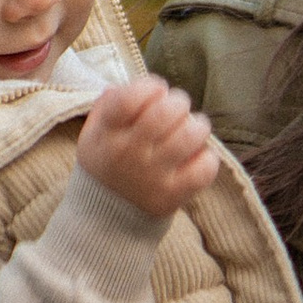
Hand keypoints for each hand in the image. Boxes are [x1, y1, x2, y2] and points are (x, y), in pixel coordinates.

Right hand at [77, 76, 219, 218]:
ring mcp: (152, 176)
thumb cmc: (107, 163)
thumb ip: (111, 102)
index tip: (157, 91)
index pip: (130, 98)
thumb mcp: (95, 132)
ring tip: (192, 129)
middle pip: (166, 112)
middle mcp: (128, 153)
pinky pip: (204, 167)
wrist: (105, 219)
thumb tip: (138, 84)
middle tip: (178, 109)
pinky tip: (197, 156)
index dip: (151, 86)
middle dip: (179, 102)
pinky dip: (207, 157)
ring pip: (190, 135)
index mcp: (106, 132)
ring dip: (198, 126)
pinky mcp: (172, 195)